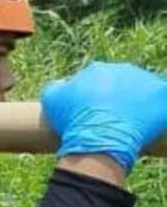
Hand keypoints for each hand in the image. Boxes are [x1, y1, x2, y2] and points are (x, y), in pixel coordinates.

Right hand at [41, 62, 166, 172]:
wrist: (97, 138)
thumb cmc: (72, 121)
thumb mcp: (50, 100)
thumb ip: (57, 86)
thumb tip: (63, 84)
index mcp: (98, 69)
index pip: (100, 79)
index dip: (96, 96)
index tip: (94, 113)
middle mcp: (123, 69)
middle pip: (124, 82)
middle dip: (120, 98)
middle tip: (114, 119)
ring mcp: (145, 81)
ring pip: (146, 90)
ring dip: (141, 103)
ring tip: (134, 124)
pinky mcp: (163, 95)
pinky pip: (164, 100)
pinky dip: (161, 109)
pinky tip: (154, 120)